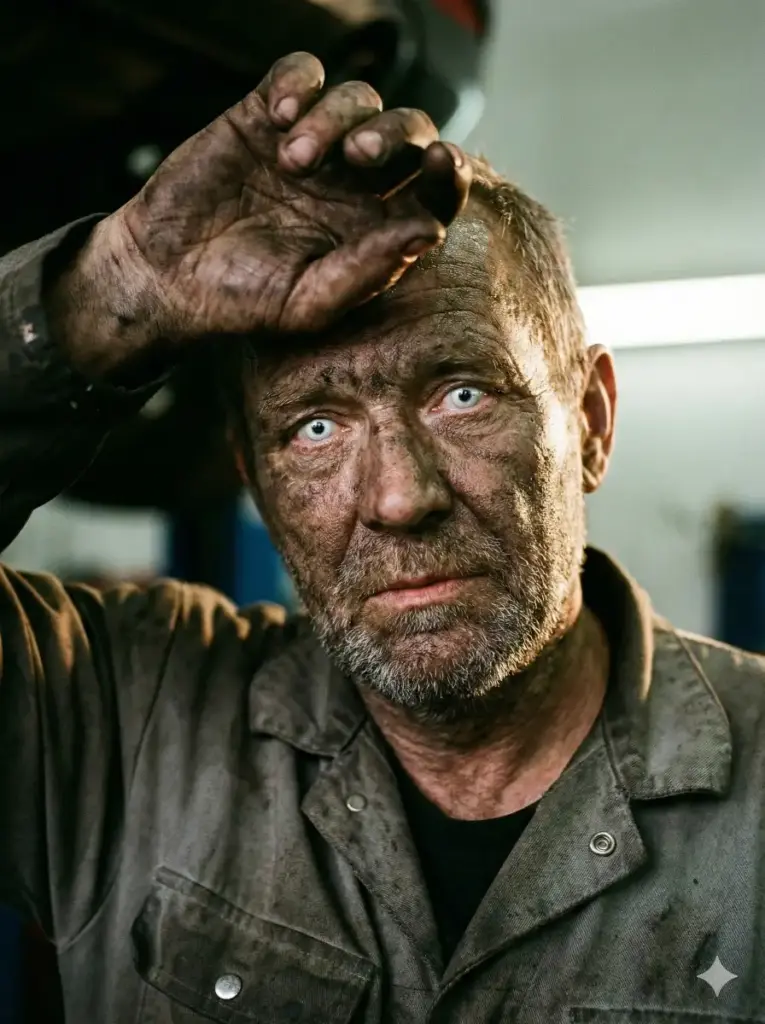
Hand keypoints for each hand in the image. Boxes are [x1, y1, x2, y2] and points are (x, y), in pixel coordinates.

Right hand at [103, 51, 470, 343]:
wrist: (167, 275)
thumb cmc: (242, 300)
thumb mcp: (309, 302)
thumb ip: (368, 271)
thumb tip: (429, 230)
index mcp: (376, 228)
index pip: (435, 191)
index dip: (449, 172)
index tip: (442, 161)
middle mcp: (353, 184)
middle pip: (409, 131)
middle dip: (395, 133)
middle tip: (358, 156)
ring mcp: (313, 145)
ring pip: (359, 98)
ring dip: (334, 118)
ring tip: (290, 159)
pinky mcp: (265, 115)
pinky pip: (302, 72)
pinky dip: (298, 81)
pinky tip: (276, 114)